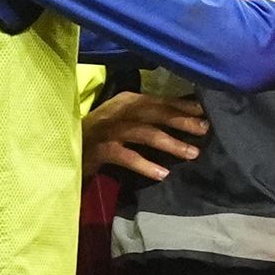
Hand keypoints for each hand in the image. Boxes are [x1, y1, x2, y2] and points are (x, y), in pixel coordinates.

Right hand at [85, 91, 209, 180]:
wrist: (69, 147)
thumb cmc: (103, 134)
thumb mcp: (126, 119)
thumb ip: (149, 117)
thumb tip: (185, 117)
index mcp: (126, 101)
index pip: (158, 101)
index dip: (182, 105)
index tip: (205, 111)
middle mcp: (118, 111)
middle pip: (155, 113)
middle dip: (181, 120)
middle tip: (204, 129)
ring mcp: (109, 130)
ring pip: (145, 134)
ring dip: (170, 142)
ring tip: (192, 153)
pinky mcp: (101, 150)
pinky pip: (127, 156)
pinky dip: (145, 165)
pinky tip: (162, 173)